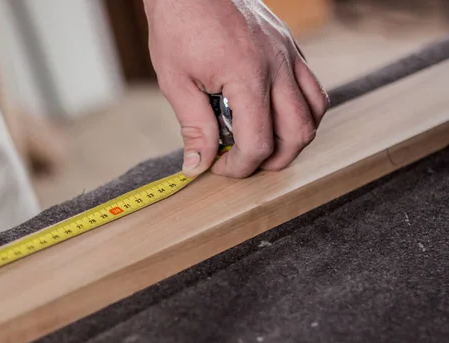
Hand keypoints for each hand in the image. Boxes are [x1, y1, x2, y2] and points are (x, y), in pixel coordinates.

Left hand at [143, 0, 329, 177]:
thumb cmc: (179, 25)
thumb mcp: (177, 81)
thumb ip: (194, 127)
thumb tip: (198, 164)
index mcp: (247, 77)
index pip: (258, 142)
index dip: (240, 167)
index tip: (220, 167)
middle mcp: (278, 66)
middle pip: (299, 133)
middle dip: (273, 160)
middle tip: (245, 161)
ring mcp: (289, 54)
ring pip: (316, 111)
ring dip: (294, 137)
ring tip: (263, 140)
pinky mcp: (290, 46)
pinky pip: (312, 86)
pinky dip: (300, 110)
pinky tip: (272, 112)